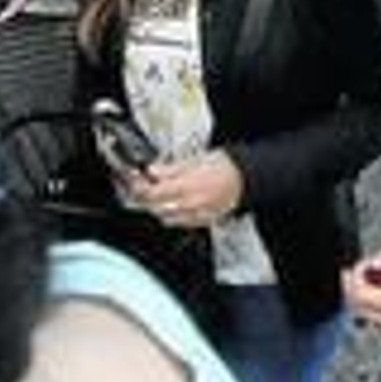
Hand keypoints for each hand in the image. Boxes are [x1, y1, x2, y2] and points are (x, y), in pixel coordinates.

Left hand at [129, 150, 245, 229]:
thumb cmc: (225, 166)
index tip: (135, 179)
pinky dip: (169, 214)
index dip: (139, 187)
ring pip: (164, 217)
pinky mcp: (199, 222)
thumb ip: (172, 168)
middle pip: (154, 207)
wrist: (246, 180)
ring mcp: (194, 216)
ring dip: (155, 206)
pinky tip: (170, 203)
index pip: (152, 193)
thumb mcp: (197, 159)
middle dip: (143, 197)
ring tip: (154, 194)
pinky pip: (177, 222)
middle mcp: (188, 205)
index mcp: (186, 186)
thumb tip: (153, 170)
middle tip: (138, 186)